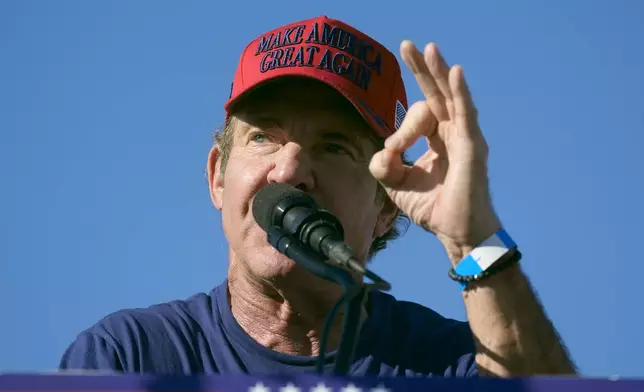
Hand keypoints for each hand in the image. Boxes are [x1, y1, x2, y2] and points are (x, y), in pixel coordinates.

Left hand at [369, 41, 500, 264]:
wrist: (454, 232)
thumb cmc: (432, 207)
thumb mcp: (396, 184)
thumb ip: (383, 165)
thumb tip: (382, 150)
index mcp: (436, 139)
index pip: (417, 118)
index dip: (400, 131)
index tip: (392, 153)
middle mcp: (452, 133)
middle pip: (436, 93)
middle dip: (421, 69)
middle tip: (408, 45)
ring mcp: (464, 137)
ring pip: (450, 97)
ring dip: (438, 72)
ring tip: (428, 49)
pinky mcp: (472, 146)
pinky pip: (466, 114)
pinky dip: (460, 92)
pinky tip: (454, 72)